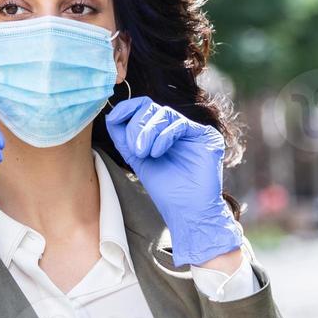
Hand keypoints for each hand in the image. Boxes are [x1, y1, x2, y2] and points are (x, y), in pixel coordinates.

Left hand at [106, 97, 241, 265]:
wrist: (186, 210)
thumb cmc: (164, 189)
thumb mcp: (136, 159)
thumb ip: (123, 137)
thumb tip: (110, 114)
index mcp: (161, 131)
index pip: (143, 106)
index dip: (126, 108)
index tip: (112, 117)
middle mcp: (177, 127)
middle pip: (151, 107)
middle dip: (136, 125)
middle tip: (135, 149)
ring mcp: (193, 131)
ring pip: (164, 113)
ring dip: (148, 132)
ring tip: (143, 154)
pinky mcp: (207, 136)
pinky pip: (180, 124)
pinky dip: (164, 137)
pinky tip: (157, 153)